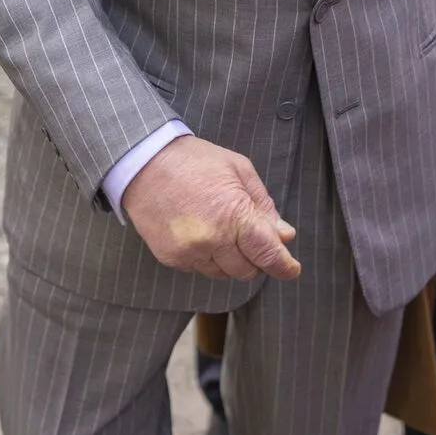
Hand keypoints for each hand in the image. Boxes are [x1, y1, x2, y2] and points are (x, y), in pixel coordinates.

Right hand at [121, 135, 300, 281]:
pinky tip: (201, 233)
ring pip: (224, 273)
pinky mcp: (171, 258)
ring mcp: (189, 252)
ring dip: (230, 259)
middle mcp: (211, 240)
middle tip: (250, 236)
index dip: (283, 266)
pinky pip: (200, 269)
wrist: (144, 162)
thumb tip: (284, 235)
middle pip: (247, 270)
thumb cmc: (194, 161)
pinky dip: (207, 258)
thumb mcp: (238, 170)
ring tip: (221, 228)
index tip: (291, 269)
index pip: (267, 254)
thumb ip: (263, 205)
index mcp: (233, 215)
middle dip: (255, 258)